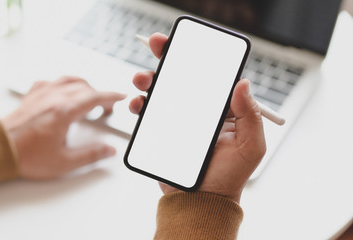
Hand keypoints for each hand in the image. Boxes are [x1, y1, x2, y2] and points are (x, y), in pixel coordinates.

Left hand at [3, 76, 125, 179]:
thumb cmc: (26, 156)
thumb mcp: (64, 162)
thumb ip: (90, 155)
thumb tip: (108, 150)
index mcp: (63, 111)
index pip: (94, 97)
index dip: (111, 96)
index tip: (120, 97)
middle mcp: (53, 98)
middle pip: (84, 87)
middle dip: (99, 95)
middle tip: (106, 107)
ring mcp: (40, 94)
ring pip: (68, 80)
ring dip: (83, 86)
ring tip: (89, 95)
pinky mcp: (30, 96)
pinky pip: (50, 81)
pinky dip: (62, 84)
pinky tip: (61, 91)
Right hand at [129, 33, 265, 202]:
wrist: (201, 202)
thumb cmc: (229, 177)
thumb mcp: (250, 147)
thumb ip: (250, 115)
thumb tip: (243, 83)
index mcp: (221, 109)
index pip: (209, 76)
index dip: (197, 56)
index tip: (184, 43)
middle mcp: (198, 111)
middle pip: (182, 78)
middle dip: (167, 58)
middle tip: (157, 46)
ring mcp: (178, 121)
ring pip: (161, 92)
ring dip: (149, 79)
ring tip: (142, 79)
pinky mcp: (161, 132)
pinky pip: (148, 113)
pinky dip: (139, 104)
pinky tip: (137, 103)